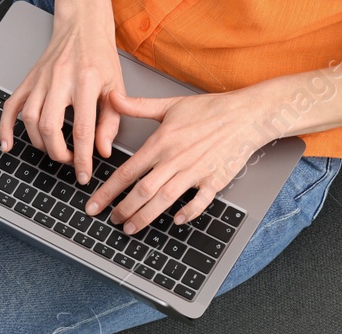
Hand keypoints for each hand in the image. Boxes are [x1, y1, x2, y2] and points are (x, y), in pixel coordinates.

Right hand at [0, 0, 120, 184]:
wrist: (82, 28)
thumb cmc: (100, 57)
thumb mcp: (116, 88)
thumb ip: (111, 122)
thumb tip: (102, 151)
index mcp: (86, 81)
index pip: (82, 129)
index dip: (82, 157)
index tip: (83, 174)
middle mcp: (60, 80)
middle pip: (50, 127)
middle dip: (58, 152)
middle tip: (69, 160)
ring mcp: (40, 80)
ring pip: (30, 120)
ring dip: (40, 143)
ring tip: (53, 150)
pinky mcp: (28, 81)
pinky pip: (10, 107)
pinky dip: (5, 128)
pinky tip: (8, 144)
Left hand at [85, 88, 272, 229]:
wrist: (247, 114)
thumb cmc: (210, 109)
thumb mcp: (171, 104)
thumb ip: (139, 106)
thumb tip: (113, 98)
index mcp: (162, 142)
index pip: (127, 171)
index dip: (108, 191)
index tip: (94, 205)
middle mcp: (175, 158)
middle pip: (142, 190)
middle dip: (123, 209)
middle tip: (112, 220)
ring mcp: (195, 171)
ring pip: (164, 199)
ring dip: (145, 216)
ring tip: (131, 228)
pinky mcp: (214, 180)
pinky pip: (199, 201)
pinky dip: (187, 212)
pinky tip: (175, 220)